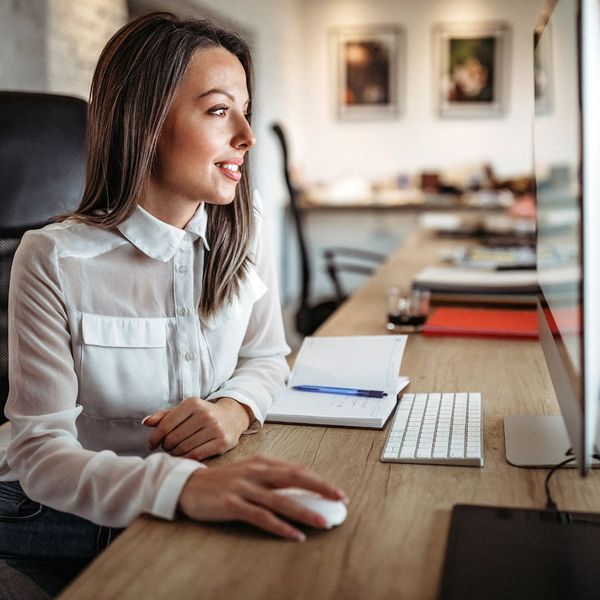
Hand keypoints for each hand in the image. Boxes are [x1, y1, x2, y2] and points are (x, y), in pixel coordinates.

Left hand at [143, 397, 250, 460]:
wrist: (232, 416)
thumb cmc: (203, 414)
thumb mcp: (186, 410)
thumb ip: (165, 415)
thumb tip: (146, 422)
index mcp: (193, 403)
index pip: (166, 425)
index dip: (155, 437)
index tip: (151, 444)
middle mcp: (205, 414)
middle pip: (174, 438)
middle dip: (166, 446)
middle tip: (166, 447)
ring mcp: (215, 429)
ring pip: (184, 448)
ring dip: (175, 453)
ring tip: (175, 451)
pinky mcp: (223, 442)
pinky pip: (197, 455)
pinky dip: (186, 458)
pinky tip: (184, 456)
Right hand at [178, 455, 347, 540]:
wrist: (188, 485)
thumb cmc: (223, 481)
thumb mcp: (249, 473)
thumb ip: (271, 479)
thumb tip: (300, 491)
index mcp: (262, 462)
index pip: (297, 470)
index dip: (319, 480)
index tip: (336, 492)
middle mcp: (256, 471)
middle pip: (294, 478)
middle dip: (320, 488)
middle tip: (340, 499)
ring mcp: (244, 487)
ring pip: (280, 500)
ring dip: (304, 511)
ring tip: (323, 522)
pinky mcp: (232, 504)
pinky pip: (261, 517)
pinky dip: (280, 527)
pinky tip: (295, 535)